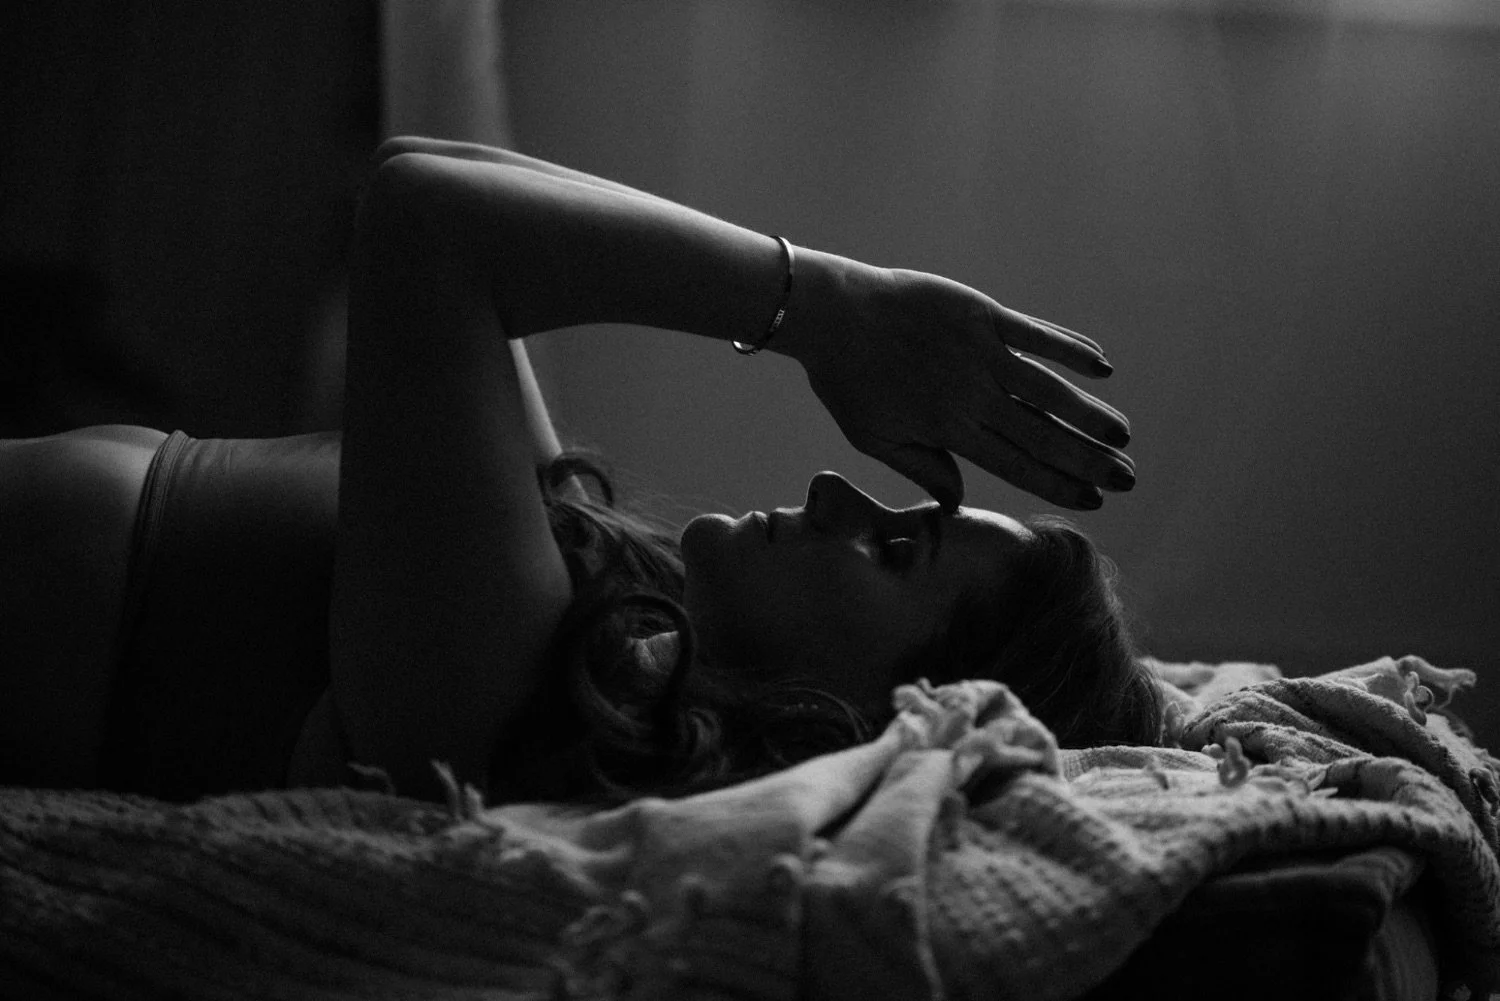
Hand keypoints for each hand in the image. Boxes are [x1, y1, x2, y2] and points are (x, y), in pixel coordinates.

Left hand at [799, 265, 1134, 511]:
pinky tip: (1102, 365)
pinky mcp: (982, 315)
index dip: (1059, 485)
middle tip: (1128, 478)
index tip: (1095, 500)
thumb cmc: (846, 379)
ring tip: (1123, 434)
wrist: (832, 313)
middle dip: (1089, 460)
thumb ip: (921, 468)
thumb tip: (956, 502)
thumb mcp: (873, 437)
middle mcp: (974, 395)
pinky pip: (1037, 335)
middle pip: (1043, 434)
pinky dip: (1071, 349)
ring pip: (1049, 390)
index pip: (1017, 465)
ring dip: (1090, 413)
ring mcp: (982, 352)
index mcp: (949, 430)